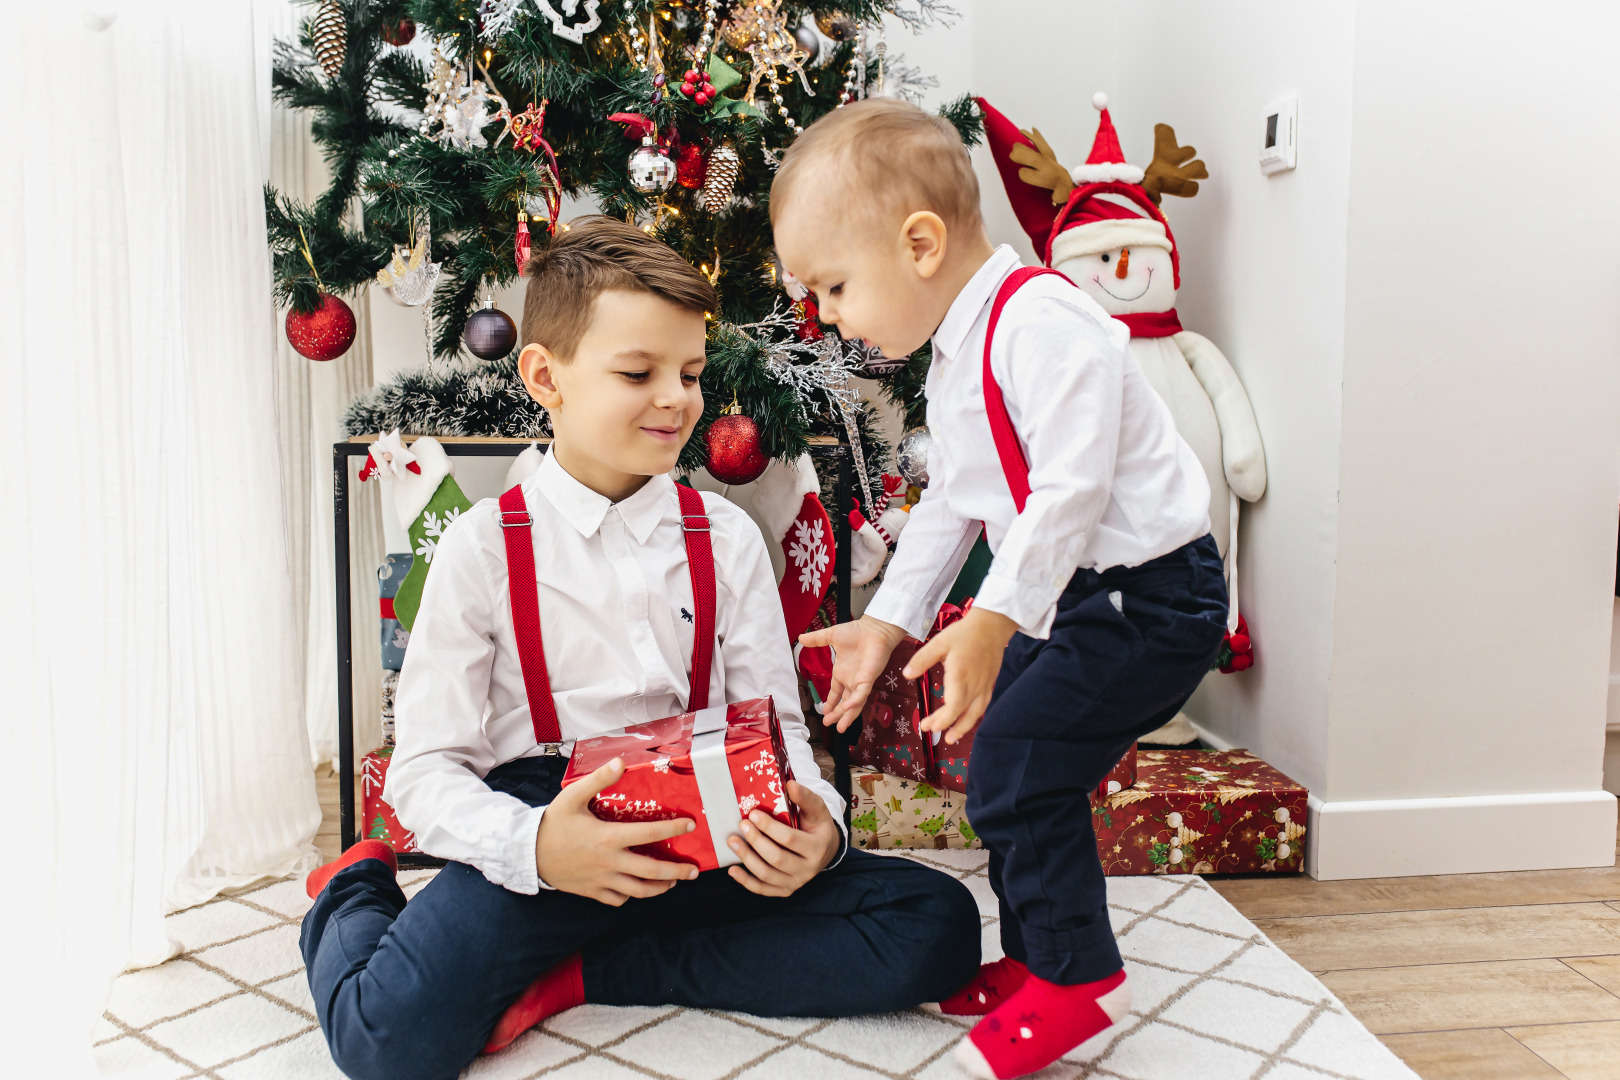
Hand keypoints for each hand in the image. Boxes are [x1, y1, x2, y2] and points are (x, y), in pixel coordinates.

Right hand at [535, 757, 699, 905]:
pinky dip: (630, 896)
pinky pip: (617, 899)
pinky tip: (636, 889)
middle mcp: (609, 862)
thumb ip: (599, 779)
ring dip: (659, 888)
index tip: (690, 826)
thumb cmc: (552, 823)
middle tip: (694, 871)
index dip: (673, 829)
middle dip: (677, 872)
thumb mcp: (573, 796)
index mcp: (608, 838)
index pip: (649, 834)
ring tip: (672, 883)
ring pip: (638, 891)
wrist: (528, 853)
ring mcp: (601, 880)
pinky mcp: (592, 892)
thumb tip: (621, 762)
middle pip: (652, 871)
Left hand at [726, 781, 842, 896]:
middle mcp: (808, 869)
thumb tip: (790, 784)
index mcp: (817, 847)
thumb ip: (805, 797)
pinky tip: (732, 869)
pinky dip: (746, 881)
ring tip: (732, 841)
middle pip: (777, 858)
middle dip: (756, 841)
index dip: (769, 827)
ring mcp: (796, 882)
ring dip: (747, 858)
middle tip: (742, 825)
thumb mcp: (817, 809)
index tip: (753, 814)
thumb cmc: (818, 826)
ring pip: (767, 875)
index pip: (790, 839)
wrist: (826, 849)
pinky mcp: (785, 890)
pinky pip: (763, 889)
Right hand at [799, 615, 907, 731]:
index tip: (824, 712)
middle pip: (844, 703)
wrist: (874, 628)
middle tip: (828, 724)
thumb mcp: (831, 636)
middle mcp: (851, 680)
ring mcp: (860, 681)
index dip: (830, 703)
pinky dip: (855, 701)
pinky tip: (847, 707)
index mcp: (842, 673)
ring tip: (839, 728)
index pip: (836, 692)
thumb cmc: (856, 632)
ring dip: (846, 716)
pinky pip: (861, 693)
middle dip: (836, 714)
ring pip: (854, 704)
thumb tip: (800, 638)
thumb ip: (816, 639)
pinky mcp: (868, 679)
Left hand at [906, 606, 1017, 745]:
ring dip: (964, 727)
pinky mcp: (990, 683)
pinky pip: (983, 706)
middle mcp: (975, 685)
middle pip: (962, 714)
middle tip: (931, 731)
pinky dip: (974, 716)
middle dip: (947, 726)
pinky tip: (967, 719)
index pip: (952, 707)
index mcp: (960, 676)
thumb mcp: (939, 642)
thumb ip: (922, 660)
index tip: (927, 726)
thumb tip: (906, 675)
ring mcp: (984, 685)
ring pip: (976, 713)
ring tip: (952, 738)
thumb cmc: (965, 633)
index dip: (941, 720)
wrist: (992, 625)